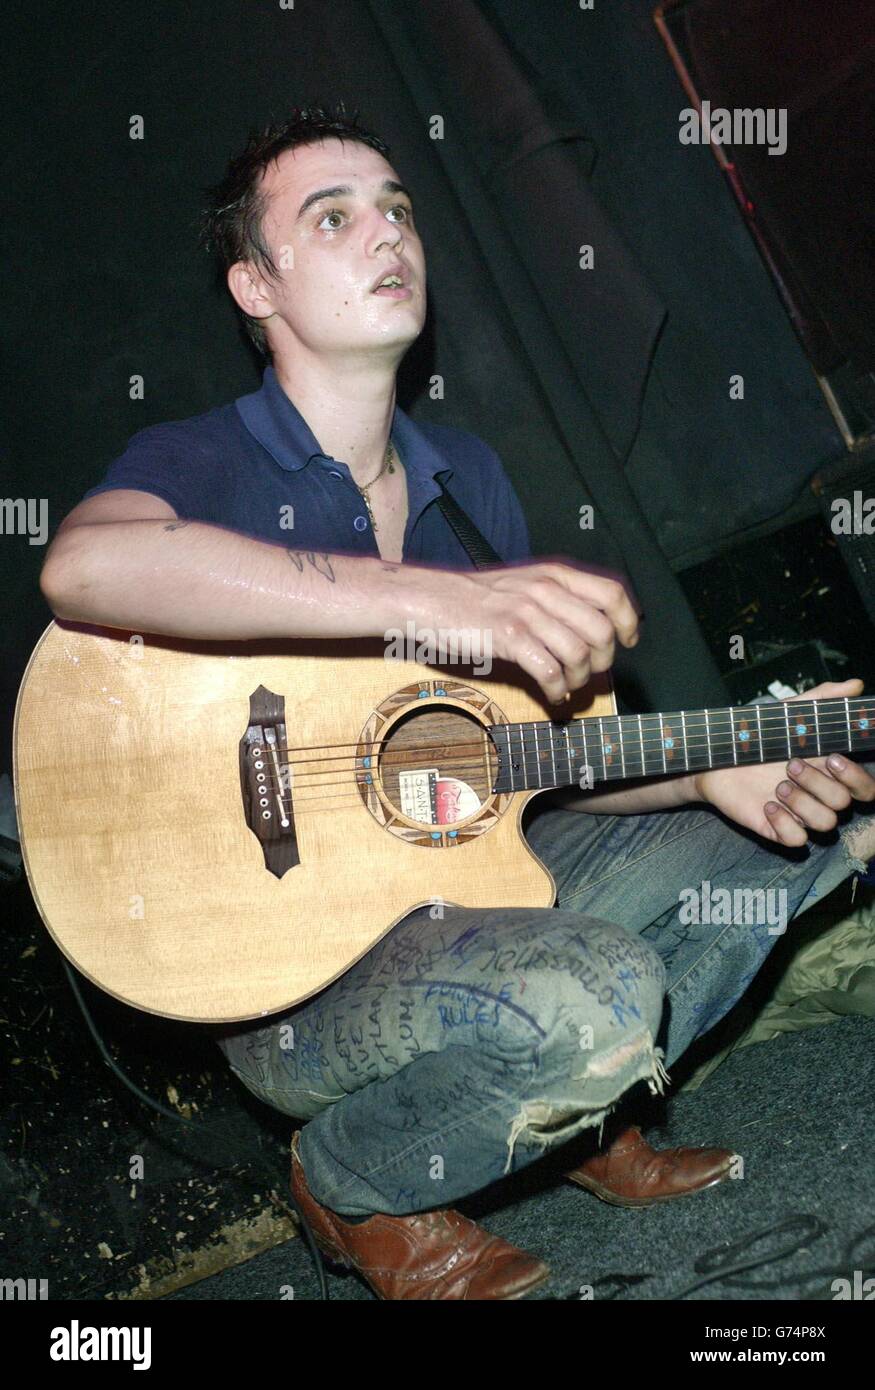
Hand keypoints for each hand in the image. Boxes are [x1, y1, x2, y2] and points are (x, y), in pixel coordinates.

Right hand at [449, 560, 640, 703]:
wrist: (431, 599)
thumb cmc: (477, 599)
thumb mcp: (525, 584)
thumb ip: (559, 599)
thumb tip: (593, 632)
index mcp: (555, 574)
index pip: (612, 594)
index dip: (627, 621)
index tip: (627, 641)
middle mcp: (546, 590)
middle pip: (601, 630)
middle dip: (603, 661)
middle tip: (588, 673)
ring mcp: (527, 613)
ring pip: (579, 654)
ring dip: (578, 679)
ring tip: (566, 685)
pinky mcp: (508, 637)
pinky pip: (550, 670)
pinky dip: (557, 689)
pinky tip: (551, 693)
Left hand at [692, 680, 874, 844]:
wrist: (719, 755)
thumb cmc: (761, 735)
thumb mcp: (791, 712)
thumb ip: (823, 699)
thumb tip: (856, 684)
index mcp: (829, 771)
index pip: (865, 787)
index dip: (856, 778)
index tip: (830, 758)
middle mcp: (820, 795)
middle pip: (844, 803)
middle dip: (820, 784)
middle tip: (791, 765)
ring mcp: (800, 813)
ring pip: (826, 823)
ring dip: (804, 803)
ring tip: (777, 785)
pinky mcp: (778, 829)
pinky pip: (798, 841)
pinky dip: (785, 824)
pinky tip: (767, 805)